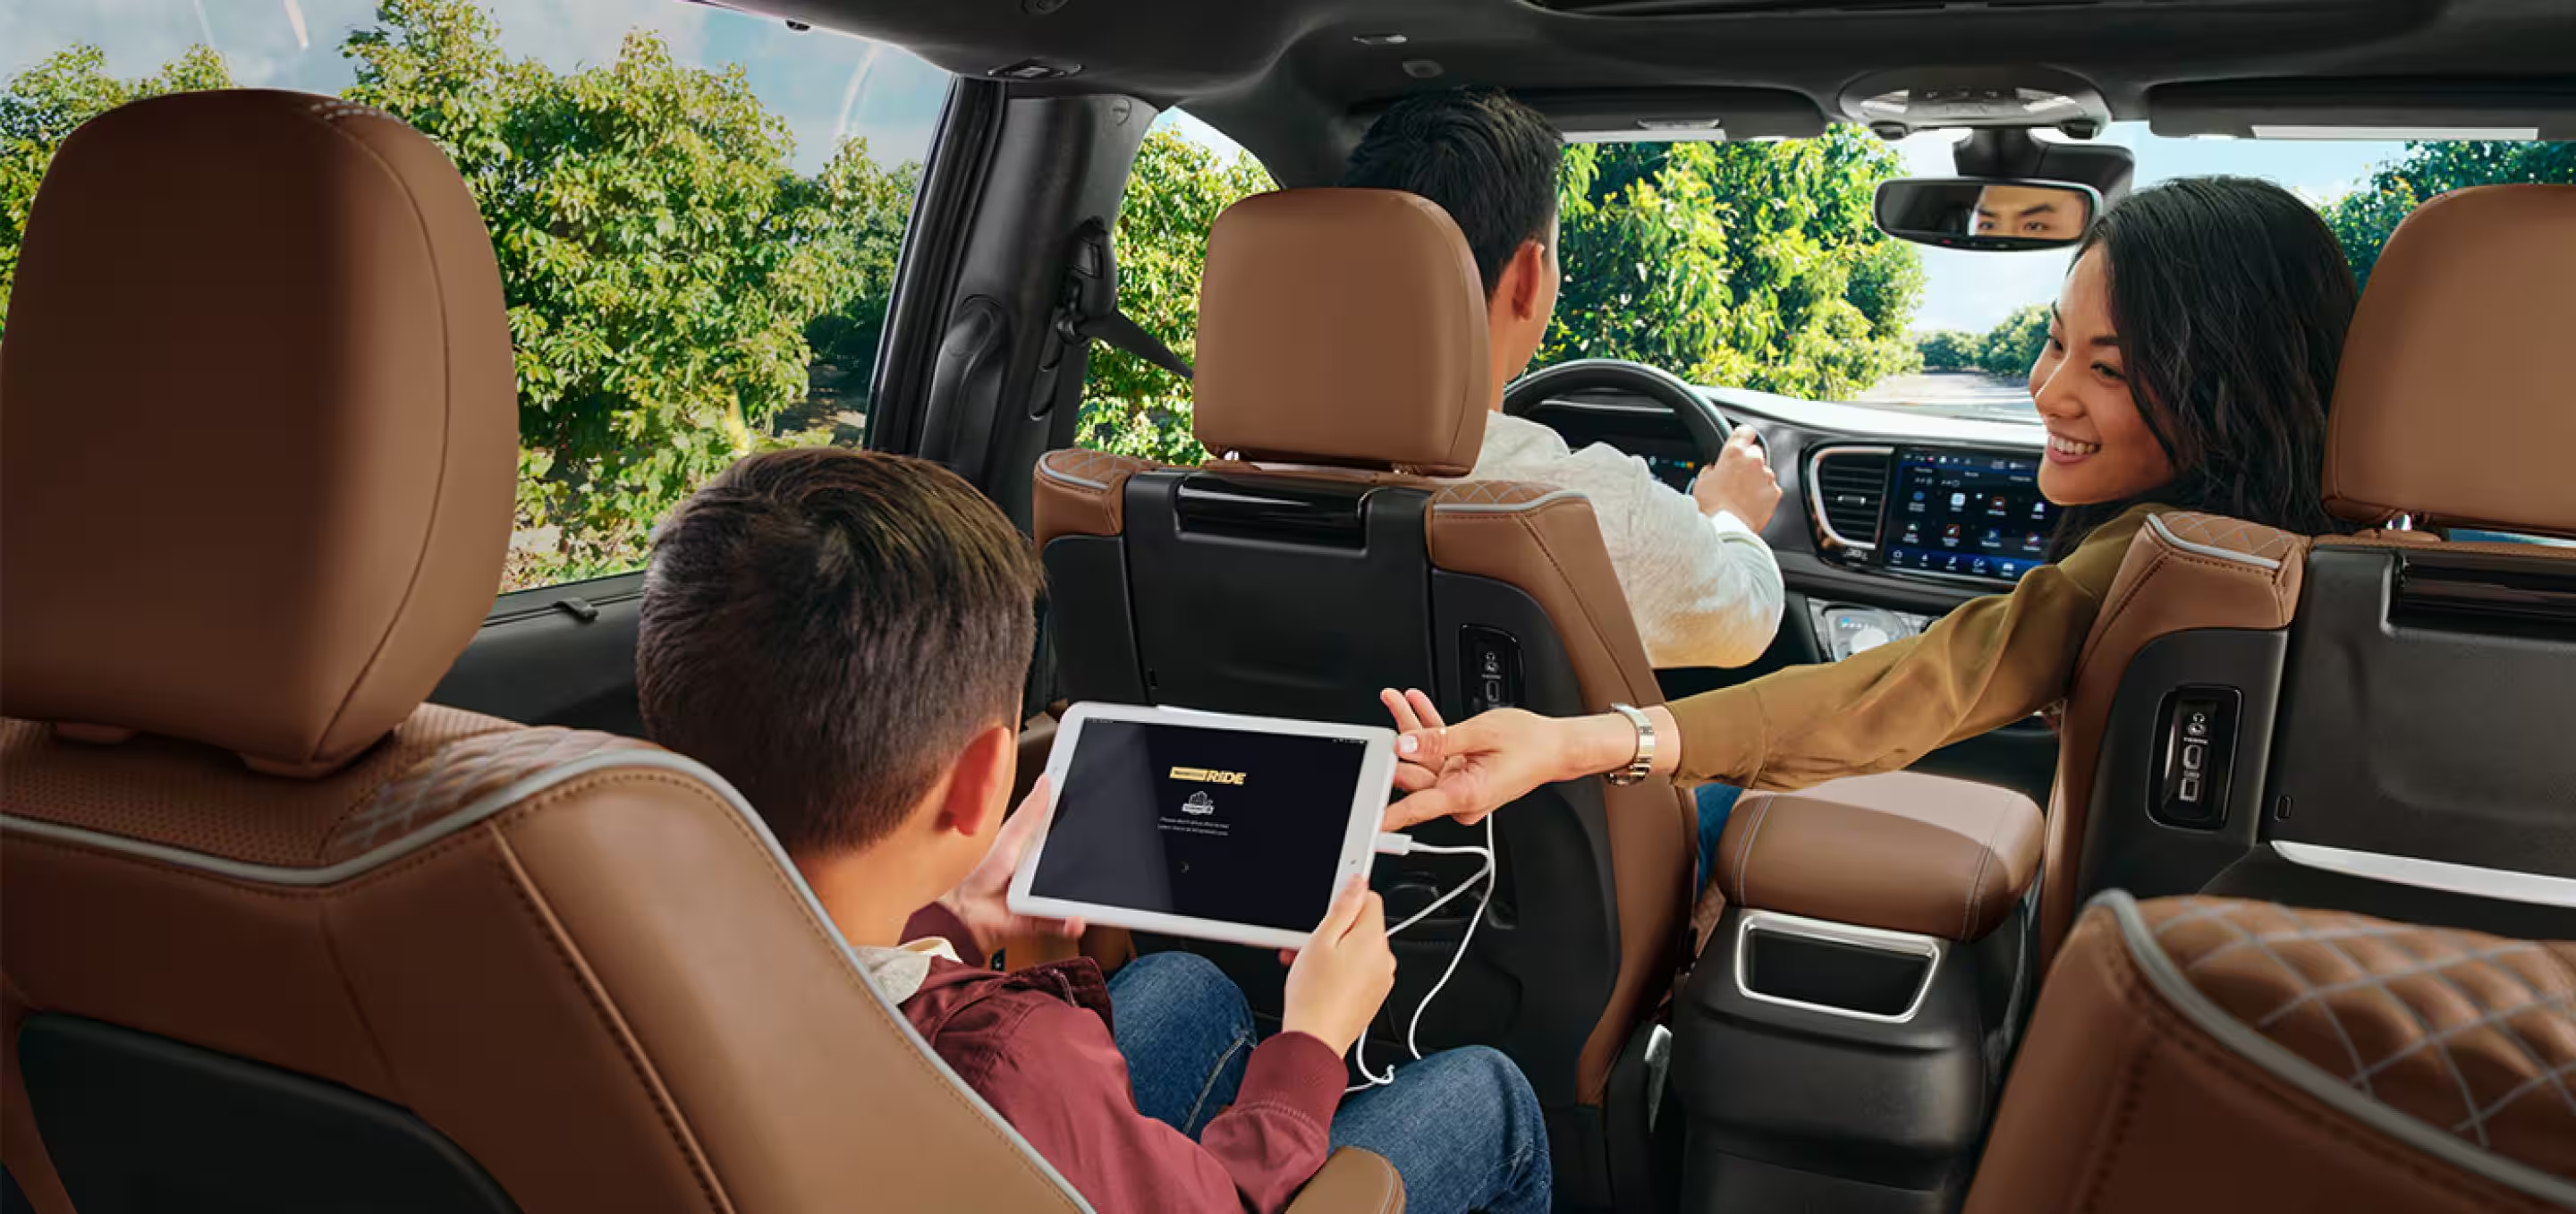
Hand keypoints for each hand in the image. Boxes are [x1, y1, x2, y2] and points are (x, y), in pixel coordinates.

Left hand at [938, 775, 1083, 956]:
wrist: (966, 912)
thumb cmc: (981, 873)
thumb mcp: (1011, 836)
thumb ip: (1030, 813)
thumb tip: (1047, 780)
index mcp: (1038, 847)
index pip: (1067, 833)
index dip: (1085, 826)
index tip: (1101, 819)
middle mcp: (1045, 871)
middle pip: (1077, 867)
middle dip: (1094, 869)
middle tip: (1107, 865)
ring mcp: (1045, 895)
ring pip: (1075, 897)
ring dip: (1084, 901)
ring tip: (1090, 900)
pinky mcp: (1043, 918)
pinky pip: (1063, 921)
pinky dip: (1071, 922)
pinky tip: (1076, 919)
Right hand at [1279, 877, 1394, 1056]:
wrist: (1315, 1040)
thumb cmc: (1313, 996)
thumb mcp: (1320, 941)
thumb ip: (1342, 907)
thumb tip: (1357, 882)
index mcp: (1373, 940)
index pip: (1371, 899)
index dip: (1346, 898)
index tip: (1330, 903)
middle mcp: (1384, 959)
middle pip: (1362, 926)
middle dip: (1335, 929)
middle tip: (1309, 941)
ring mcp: (1381, 979)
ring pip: (1358, 950)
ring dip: (1335, 951)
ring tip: (1309, 964)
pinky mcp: (1374, 995)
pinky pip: (1360, 971)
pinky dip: (1342, 969)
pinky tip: (1319, 979)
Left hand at [1378, 688, 1674, 828]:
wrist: (1556, 745)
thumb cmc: (1531, 743)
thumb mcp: (1480, 733)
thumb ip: (1438, 741)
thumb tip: (1405, 746)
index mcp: (1466, 794)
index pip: (1417, 808)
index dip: (1388, 816)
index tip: (1366, 821)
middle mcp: (1461, 797)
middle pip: (1415, 775)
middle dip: (1396, 746)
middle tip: (1379, 723)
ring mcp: (1460, 787)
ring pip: (1423, 759)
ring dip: (1410, 729)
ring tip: (1397, 700)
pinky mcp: (1461, 774)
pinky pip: (1437, 753)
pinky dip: (1427, 730)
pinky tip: (1415, 705)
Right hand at [1692, 425, 1781, 530]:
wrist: (1727, 527)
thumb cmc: (1713, 506)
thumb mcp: (1701, 482)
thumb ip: (1711, 470)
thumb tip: (1713, 470)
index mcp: (1734, 454)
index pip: (1744, 432)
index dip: (1743, 435)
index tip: (1744, 439)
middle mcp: (1753, 461)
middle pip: (1755, 453)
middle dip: (1748, 463)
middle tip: (1737, 478)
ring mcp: (1766, 477)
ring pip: (1764, 472)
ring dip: (1756, 480)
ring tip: (1743, 496)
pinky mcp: (1775, 492)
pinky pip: (1771, 489)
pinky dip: (1764, 494)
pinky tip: (1751, 504)